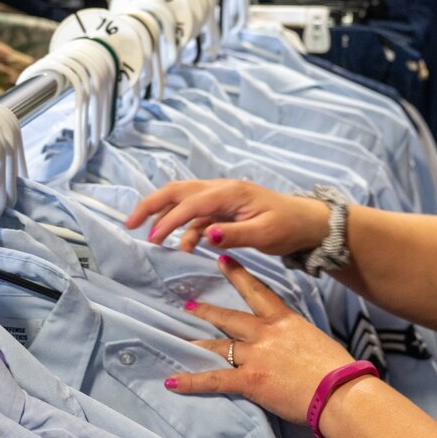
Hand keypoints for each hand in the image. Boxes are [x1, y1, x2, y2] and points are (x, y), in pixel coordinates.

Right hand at [127, 179, 330, 255]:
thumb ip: (234, 234)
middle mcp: (221, 190)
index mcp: (230, 192)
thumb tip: (206, 236)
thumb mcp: (264, 233)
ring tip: (152, 239)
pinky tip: (183, 247)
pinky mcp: (222, 211)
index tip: (154, 238)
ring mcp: (220, 199)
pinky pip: (196, 217)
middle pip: (177, 191)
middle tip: (130, 223)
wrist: (306, 222)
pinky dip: (185, 229)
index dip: (169, 219)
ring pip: (183, 202)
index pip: (191, 202)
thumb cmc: (288, 225)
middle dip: (151, 205)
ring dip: (165, 217)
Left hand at [165, 256, 362, 424]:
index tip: (222, 261)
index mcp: (285, 320)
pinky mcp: (249, 381)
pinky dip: (191, 382)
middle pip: (229, 317)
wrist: (339, 391)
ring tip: (180, 340)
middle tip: (188, 305)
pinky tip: (172, 382)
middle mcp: (266, 333)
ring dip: (197, 343)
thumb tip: (294, 345)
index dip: (237, 276)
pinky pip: (214, 379)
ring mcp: (255, 356)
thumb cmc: (337, 369)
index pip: (257, 292)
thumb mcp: (317, 341)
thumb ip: (297, 338)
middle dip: (207, 311)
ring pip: (218, 345)